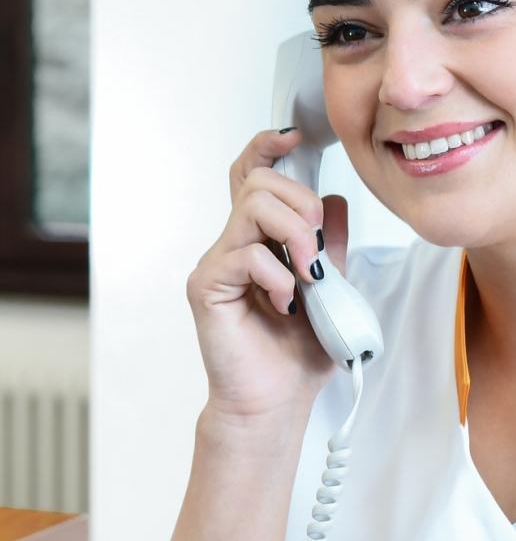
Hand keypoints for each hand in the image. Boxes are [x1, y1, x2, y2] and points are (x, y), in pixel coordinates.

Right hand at [186, 127, 348, 419]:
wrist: (275, 403)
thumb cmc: (296, 353)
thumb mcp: (330, 289)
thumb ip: (328, 244)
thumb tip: (334, 200)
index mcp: (258, 238)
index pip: (250, 174)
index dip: (266, 146)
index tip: (295, 137)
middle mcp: (232, 242)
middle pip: (257, 181)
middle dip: (300, 202)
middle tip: (316, 248)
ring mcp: (217, 261)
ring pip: (253, 206)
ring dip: (294, 235)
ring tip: (308, 276)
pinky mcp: (207, 285)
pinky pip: (247, 254)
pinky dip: (278, 276)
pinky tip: (285, 303)